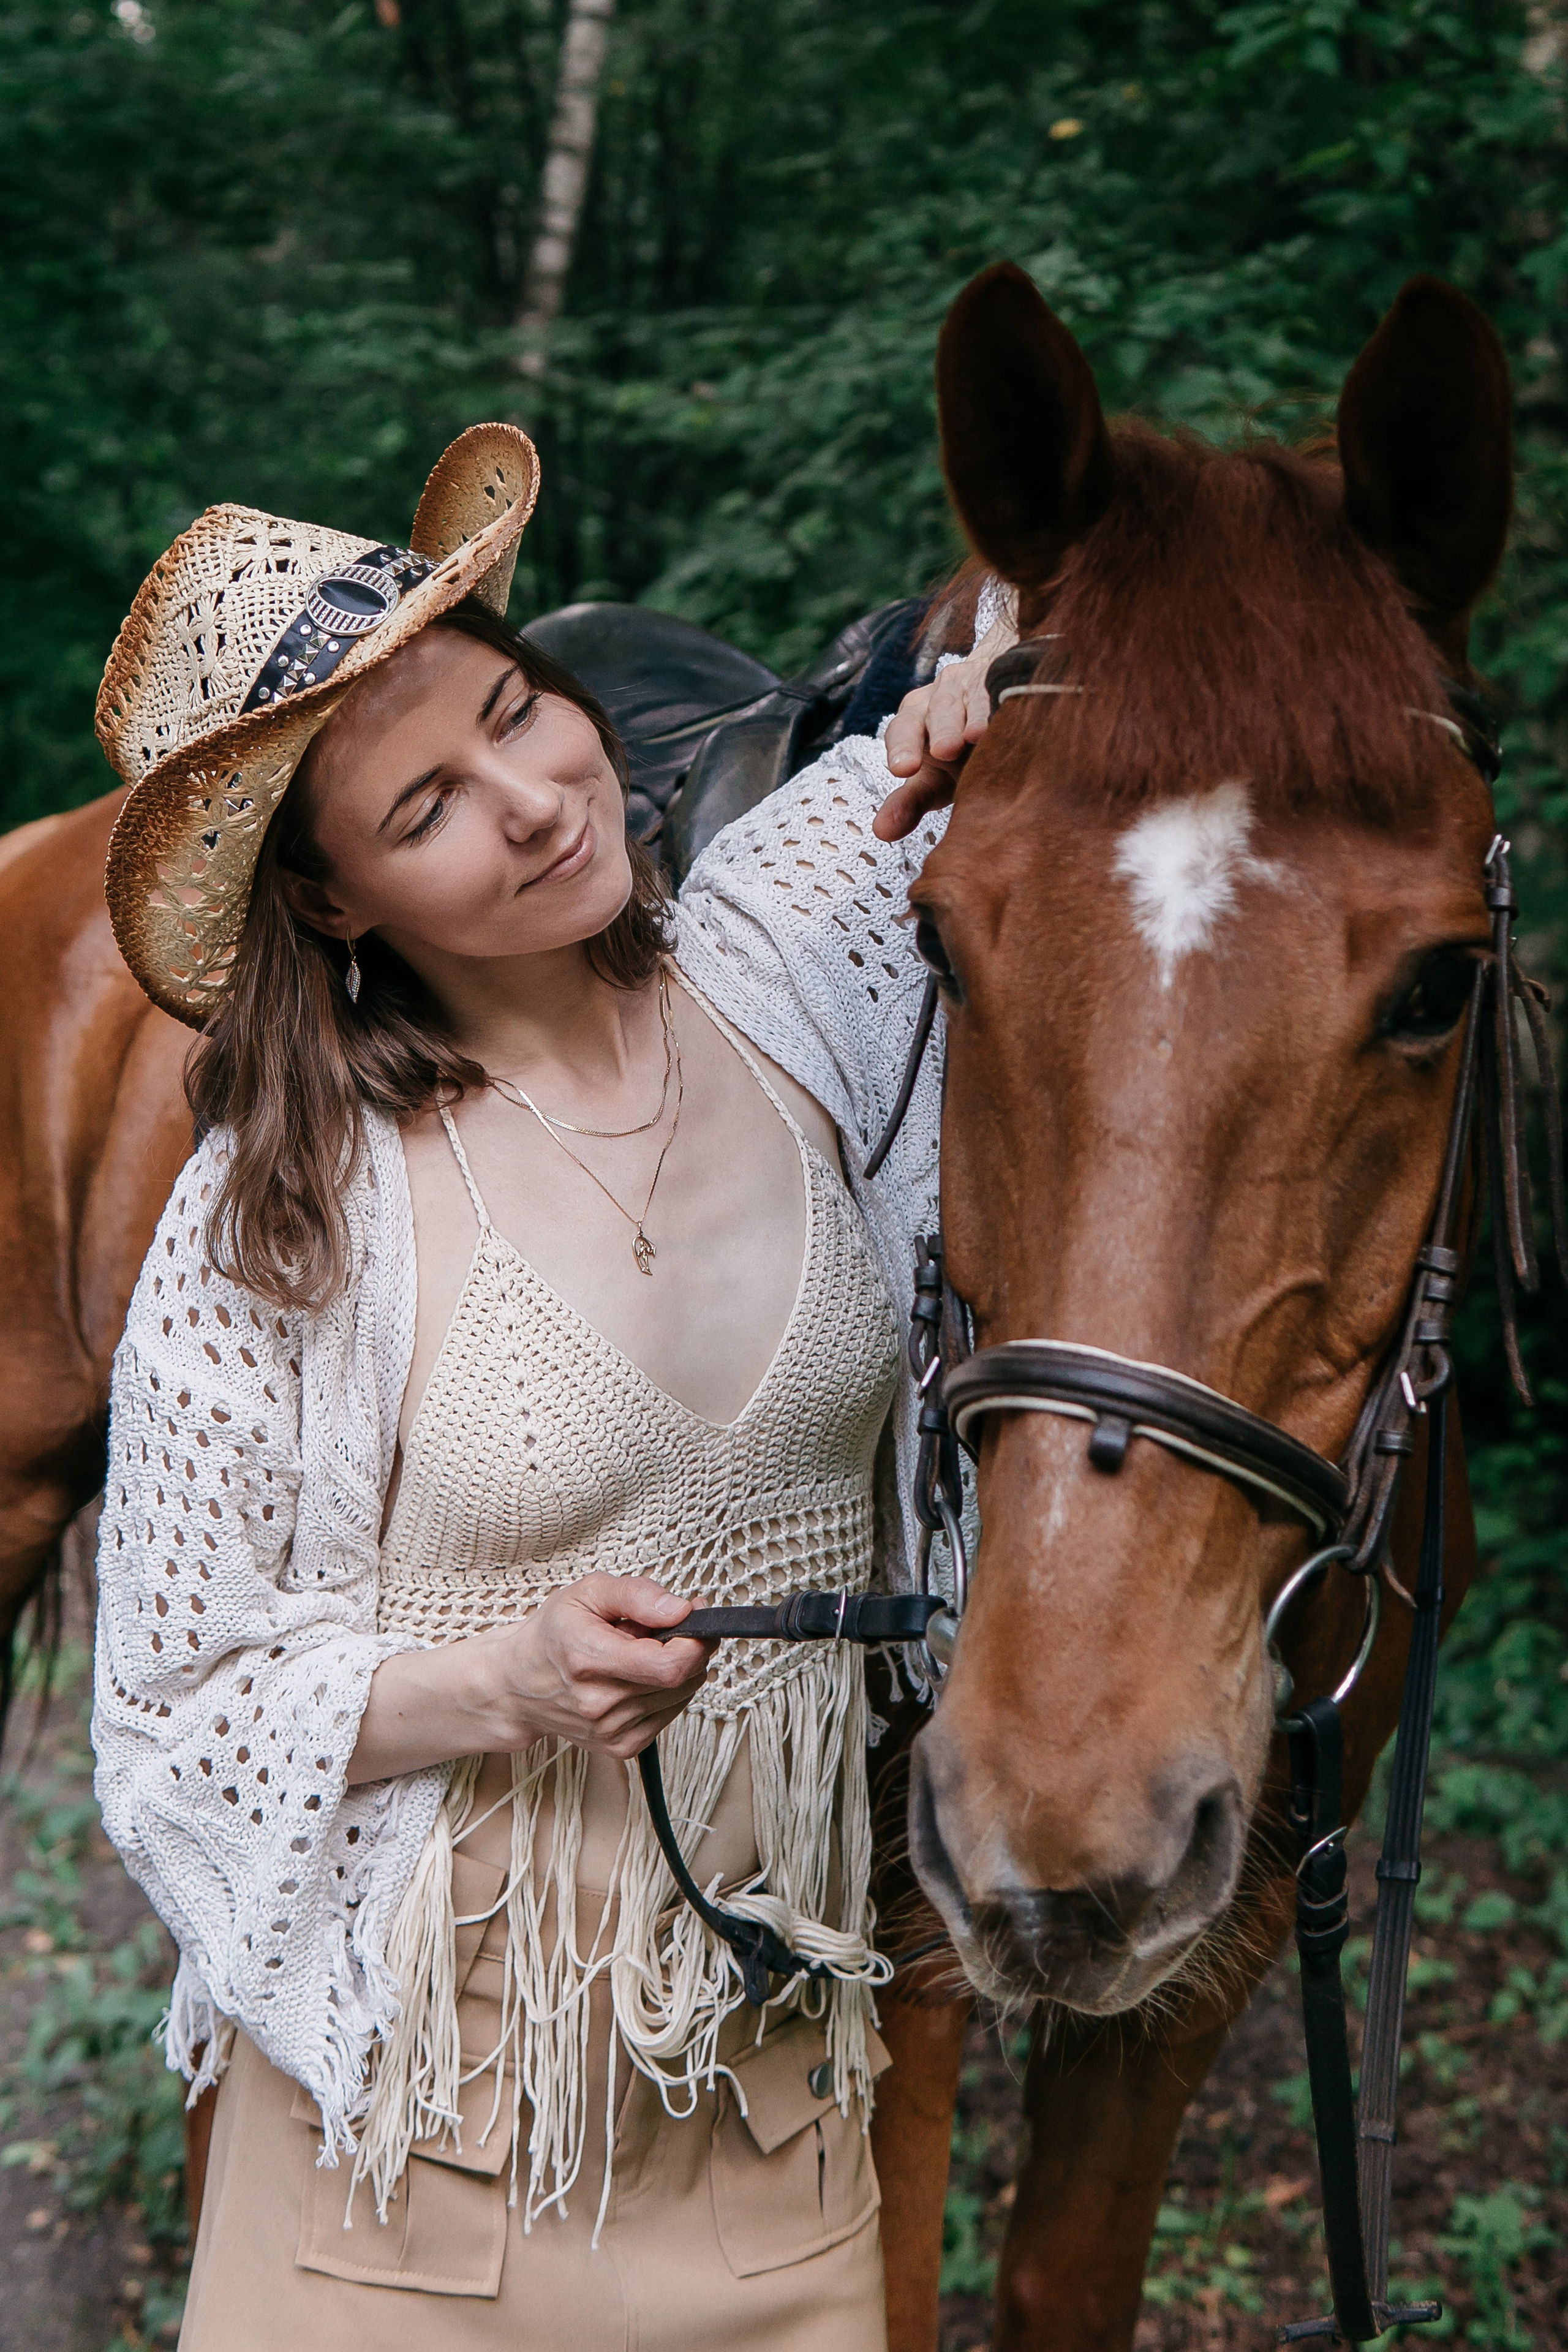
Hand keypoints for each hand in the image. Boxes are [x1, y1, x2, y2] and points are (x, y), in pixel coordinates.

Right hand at [482, 1574, 713, 1760]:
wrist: (518, 1685)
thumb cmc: (553, 1634)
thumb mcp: (587, 1593)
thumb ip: (637, 1594)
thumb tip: (681, 1610)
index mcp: (588, 1658)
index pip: (668, 1665)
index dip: (695, 1642)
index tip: (695, 1619)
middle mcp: (598, 1702)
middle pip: (681, 1680)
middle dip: (690, 1649)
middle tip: (666, 1630)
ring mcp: (609, 1730)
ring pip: (681, 1697)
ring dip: (677, 1671)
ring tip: (643, 1654)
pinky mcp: (620, 1747)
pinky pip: (670, 1716)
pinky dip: (668, 1693)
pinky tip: (640, 1678)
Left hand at [875, 607, 1018, 843]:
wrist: (993, 711)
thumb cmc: (958, 756)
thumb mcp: (933, 780)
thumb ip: (908, 803)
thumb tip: (880, 833)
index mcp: (914, 718)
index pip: (902, 730)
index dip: (902, 747)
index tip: (902, 770)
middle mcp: (941, 695)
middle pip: (937, 710)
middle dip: (941, 729)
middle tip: (945, 751)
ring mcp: (975, 681)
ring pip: (971, 695)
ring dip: (974, 714)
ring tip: (978, 735)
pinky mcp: (1006, 674)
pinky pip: (1007, 684)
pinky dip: (1008, 697)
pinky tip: (1013, 709)